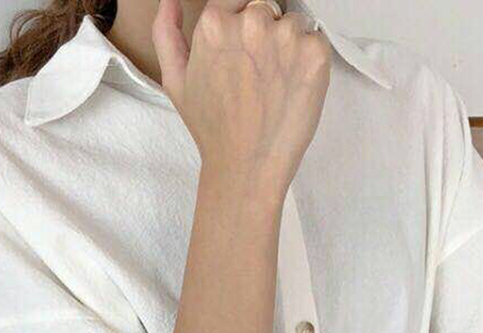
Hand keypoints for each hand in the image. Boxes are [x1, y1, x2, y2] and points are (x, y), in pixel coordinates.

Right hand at [153, 0, 331, 195]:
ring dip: (288, 47)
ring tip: (274, 86)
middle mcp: (252, 21)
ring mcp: (286, 36)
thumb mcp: (176, 81)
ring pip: (293, 23)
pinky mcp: (314, 53)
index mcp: (215, 23)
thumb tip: (169, 1)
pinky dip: (309, 62)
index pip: (235, 0)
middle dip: (264, 35)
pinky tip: (292, 89)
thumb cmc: (212, 130)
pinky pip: (316, 40)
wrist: (246, 167)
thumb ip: (166, 33)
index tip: (242, 55)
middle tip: (257, 77)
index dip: (240, 28)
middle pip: (265, 8)